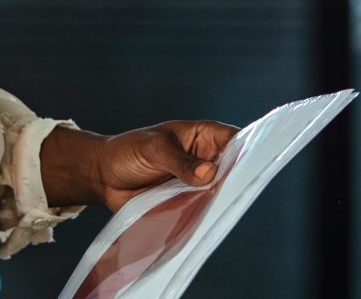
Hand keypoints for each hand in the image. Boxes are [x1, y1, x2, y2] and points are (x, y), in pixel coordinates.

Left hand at [41, 120, 237, 211]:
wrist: (103, 176)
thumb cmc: (128, 151)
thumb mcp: (154, 150)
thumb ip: (180, 162)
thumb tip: (209, 173)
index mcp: (202, 136)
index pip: (235, 139)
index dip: (249, 149)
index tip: (258, 163)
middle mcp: (204, 159)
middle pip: (232, 169)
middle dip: (238, 180)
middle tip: (242, 193)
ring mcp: (196, 183)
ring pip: (219, 192)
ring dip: (221, 201)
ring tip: (226, 211)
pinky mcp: (186, 203)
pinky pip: (201, 210)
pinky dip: (205, 216)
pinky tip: (210, 224)